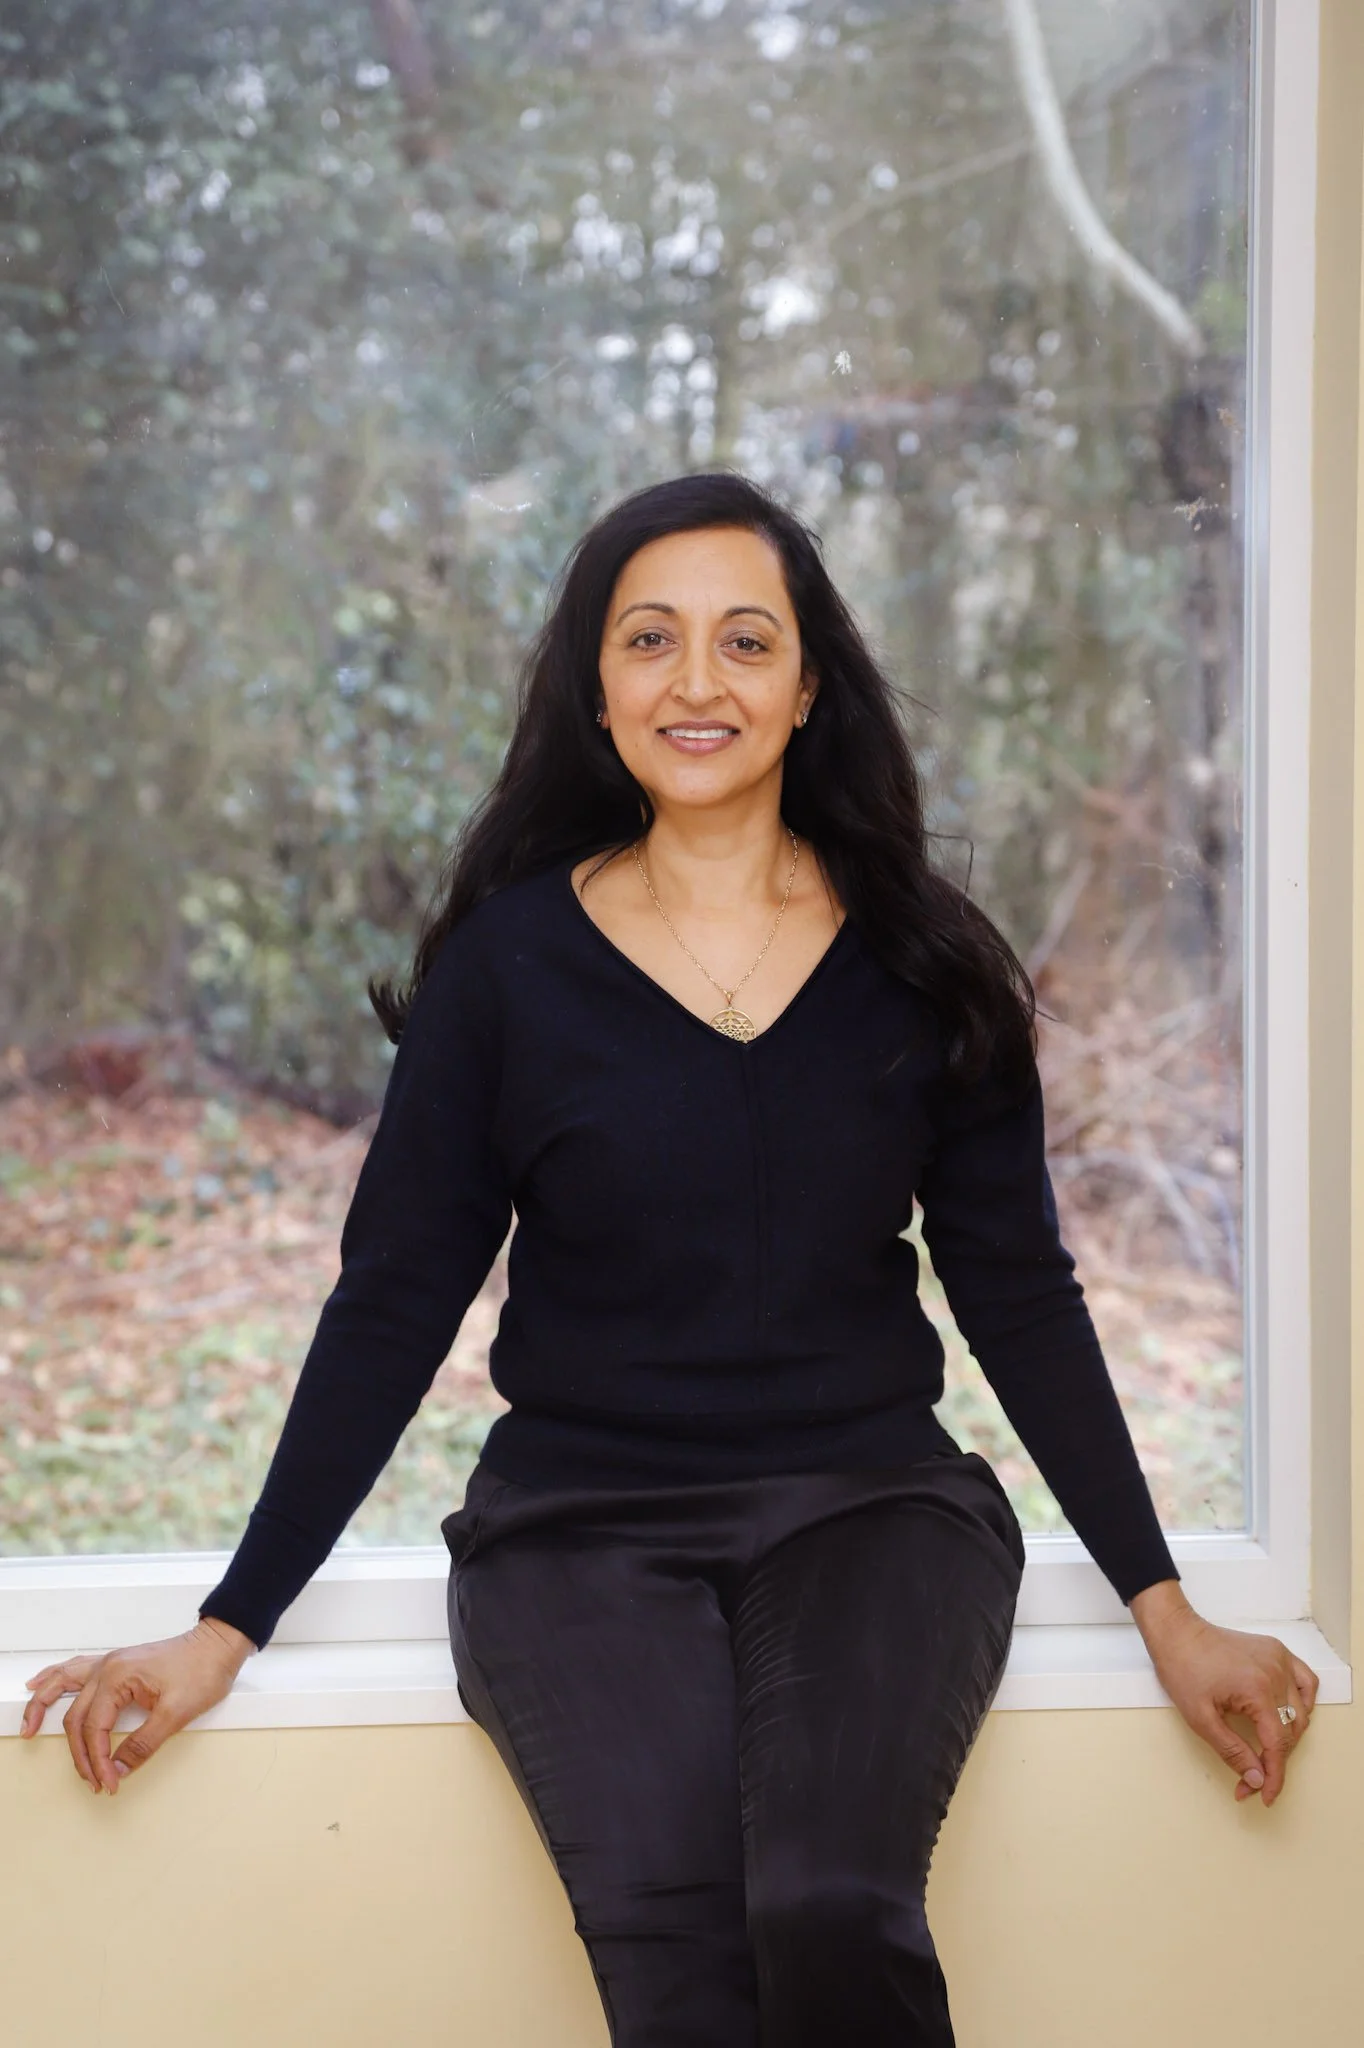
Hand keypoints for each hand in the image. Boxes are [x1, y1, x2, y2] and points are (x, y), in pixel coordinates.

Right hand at [18, 1616, 255, 1793]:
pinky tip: (38, 1683)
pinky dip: (55, 1680)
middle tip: (93, 1781)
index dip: (98, 1761)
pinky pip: (75, 1671)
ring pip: (64, 1687)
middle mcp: (107, 1667)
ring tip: (27, 1728)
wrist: (219, 1646)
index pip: (95, 1729)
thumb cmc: (202, 1671)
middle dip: (81, 1754)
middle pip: (77, 1717)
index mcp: (117, 1677)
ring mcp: (110, 1663)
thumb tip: (116, 1768)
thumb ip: (143, 1744)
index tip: (108, 1783)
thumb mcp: (176, 1714)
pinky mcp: (117, 1664)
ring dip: (44, 1707)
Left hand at [1130, 1579, 1318, 1806]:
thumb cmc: (1182, 1669)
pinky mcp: (1277, 1651)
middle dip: (1274, 1761)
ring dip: (1289, 1736)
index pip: (1278, 1745)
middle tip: (1252, 1778)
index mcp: (1258, 1690)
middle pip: (1291, 1731)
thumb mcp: (1200, 1719)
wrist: (1176, 1633)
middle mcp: (1276, 1673)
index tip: (1265, 1797)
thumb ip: (1232, 1751)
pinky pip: (1305, 1681)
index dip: (1274, 1777)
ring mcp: (1280, 1660)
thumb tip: (1257, 1779)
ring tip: (1266, 1751)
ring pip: (1302, 1710)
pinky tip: (1289, 1715)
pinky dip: (1304, 1702)